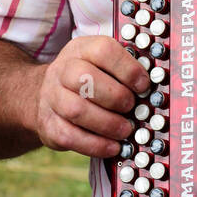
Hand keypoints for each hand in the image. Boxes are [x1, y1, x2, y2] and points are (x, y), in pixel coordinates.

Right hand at [30, 36, 149, 158]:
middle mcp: (62, 70)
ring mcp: (51, 97)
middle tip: (132, 107)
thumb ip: (124, 68)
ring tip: (126, 130)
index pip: (103, 50)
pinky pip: (69, 136)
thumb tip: (151, 85)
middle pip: (85, 80)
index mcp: (82, 49)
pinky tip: (112, 146)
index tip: (143, 85)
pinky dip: (95, 145)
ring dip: (107, 123)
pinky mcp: (47, 124)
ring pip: (76, 110)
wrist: (46, 92)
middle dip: (115, 97)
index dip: (127, 69)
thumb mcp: (102, 62)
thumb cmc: (88, 77)